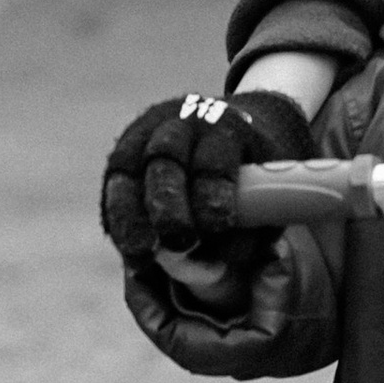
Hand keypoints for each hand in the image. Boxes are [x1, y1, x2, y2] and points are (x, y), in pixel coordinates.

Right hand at [99, 84, 313, 256]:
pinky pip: (114, 187)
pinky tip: (132, 252)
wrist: (227, 135)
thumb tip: (217, 259)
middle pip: (165, 158)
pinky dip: (120, 222)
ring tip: (142, 255)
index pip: (215, 158)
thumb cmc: (252, 176)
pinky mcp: (121, 155)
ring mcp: (144, 136)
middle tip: (178, 242)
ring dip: (132, 218)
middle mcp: (180, 123)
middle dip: (168, 205)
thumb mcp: (269, 190)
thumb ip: (252, 223)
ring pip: (127, 172)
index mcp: (226, 126)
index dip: (213, 195)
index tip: (219, 225)